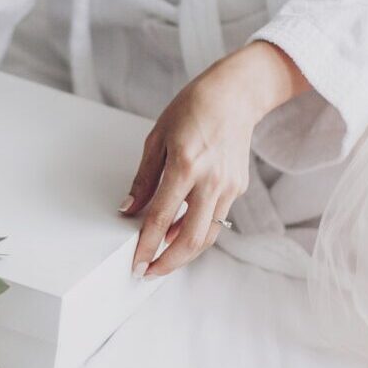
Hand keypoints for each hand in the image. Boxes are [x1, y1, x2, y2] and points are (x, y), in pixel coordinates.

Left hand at [123, 41, 309, 277]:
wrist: (235, 95)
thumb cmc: (192, 109)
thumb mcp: (157, 139)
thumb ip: (144, 179)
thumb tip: (128, 209)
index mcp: (185, 166)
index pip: (160, 218)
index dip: (146, 246)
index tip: (136, 264)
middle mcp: (211, 180)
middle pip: (190, 239)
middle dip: (167, 263)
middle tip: (148, 273)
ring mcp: (228, 186)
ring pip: (207, 235)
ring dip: (183, 253)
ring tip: (162, 258)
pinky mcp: (238, 188)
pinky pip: (216, 220)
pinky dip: (196, 232)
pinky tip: (179, 233)